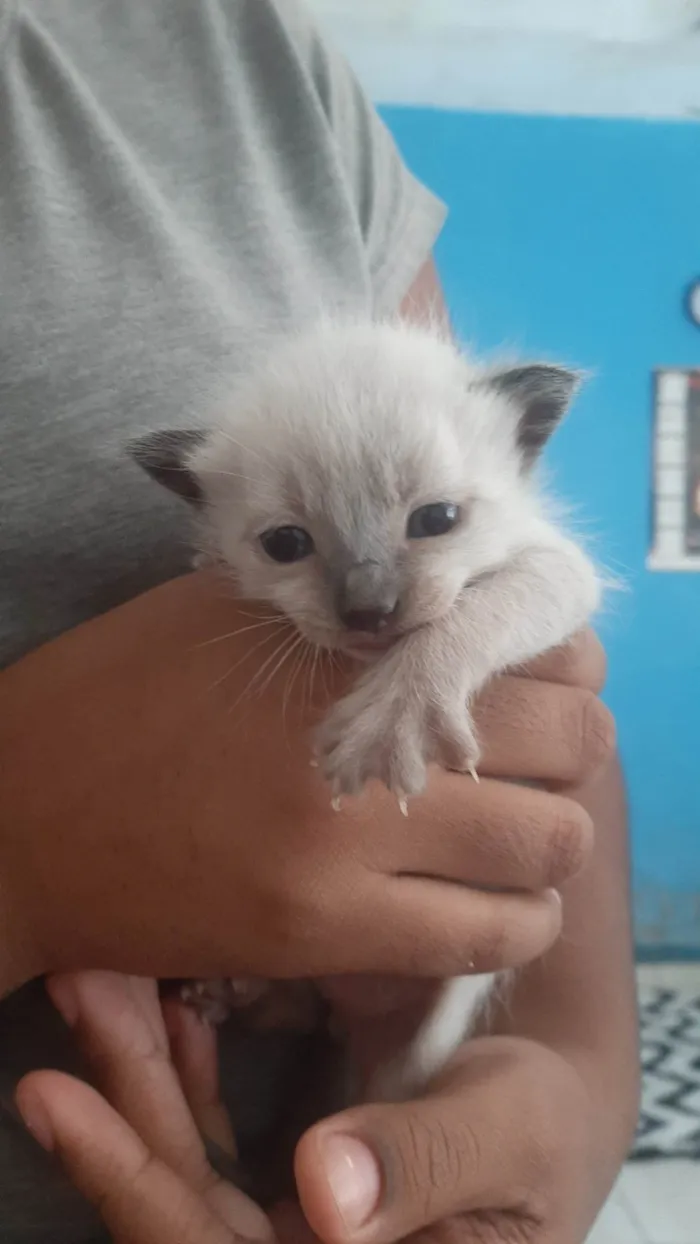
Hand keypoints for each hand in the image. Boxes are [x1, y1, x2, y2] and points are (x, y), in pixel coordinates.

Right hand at [0, 575, 609, 993]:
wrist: (15, 819)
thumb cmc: (113, 700)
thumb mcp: (225, 616)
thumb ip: (342, 615)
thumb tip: (446, 615)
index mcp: (336, 642)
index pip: (531, 639)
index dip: (557, 664)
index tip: (533, 681)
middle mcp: (358, 734)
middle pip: (572, 740)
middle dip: (567, 752)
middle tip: (526, 762)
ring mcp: (346, 842)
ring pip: (553, 845)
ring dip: (550, 841)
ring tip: (509, 839)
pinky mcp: (320, 933)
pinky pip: (486, 938)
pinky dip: (512, 922)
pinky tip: (480, 905)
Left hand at [16, 972, 606, 1243]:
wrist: (553, 1117)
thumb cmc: (545, 1132)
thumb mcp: (511, 1136)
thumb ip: (427, 1164)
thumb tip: (324, 1194)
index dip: (134, 1181)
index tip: (65, 1097)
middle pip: (178, 1202)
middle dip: (123, 1096)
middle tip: (83, 989)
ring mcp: (284, 1230)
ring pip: (183, 1163)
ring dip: (138, 1072)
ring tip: (101, 982)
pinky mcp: (281, 1185)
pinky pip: (210, 1140)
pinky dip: (181, 1072)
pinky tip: (167, 1010)